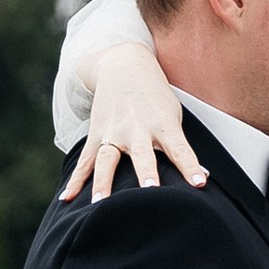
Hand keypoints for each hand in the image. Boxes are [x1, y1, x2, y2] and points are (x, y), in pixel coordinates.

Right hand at [60, 44, 207, 200]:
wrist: (123, 66)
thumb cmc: (155, 98)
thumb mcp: (173, 116)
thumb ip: (180, 147)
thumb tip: (201, 178)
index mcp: (163, 124)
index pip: (180, 149)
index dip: (190, 166)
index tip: (200, 183)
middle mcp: (137, 129)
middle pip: (142, 155)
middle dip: (146, 172)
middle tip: (150, 190)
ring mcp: (114, 132)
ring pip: (107, 160)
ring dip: (103, 181)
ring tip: (99, 202)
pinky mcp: (97, 135)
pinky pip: (85, 161)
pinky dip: (76, 180)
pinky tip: (67, 198)